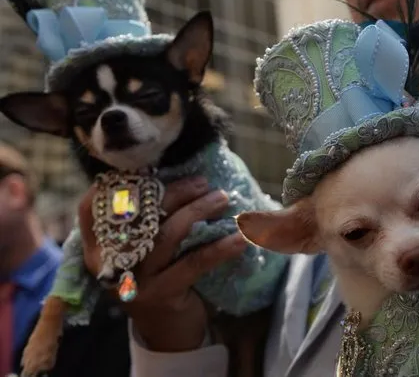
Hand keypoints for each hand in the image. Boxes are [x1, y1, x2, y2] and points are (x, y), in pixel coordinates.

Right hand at [78, 176, 247, 351]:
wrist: (169, 333)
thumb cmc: (162, 279)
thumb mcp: (147, 252)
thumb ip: (149, 222)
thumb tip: (185, 178)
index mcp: (98, 246)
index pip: (93, 208)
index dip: (119, 186)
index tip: (151, 170)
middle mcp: (109, 262)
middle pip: (140, 215)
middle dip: (175, 192)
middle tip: (203, 183)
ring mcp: (134, 280)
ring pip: (168, 235)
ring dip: (199, 211)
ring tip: (222, 198)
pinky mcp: (160, 294)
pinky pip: (194, 262)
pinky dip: (220, 247)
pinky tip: (240, 237)